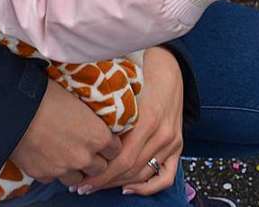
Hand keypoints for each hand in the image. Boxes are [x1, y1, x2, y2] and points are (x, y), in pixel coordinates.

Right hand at [9, 79, 121, 185]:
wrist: (15, 109)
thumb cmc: (47, 95)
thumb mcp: (77, 99)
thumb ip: (90, 116)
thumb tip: (93, 117)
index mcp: (98, 135)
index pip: (115, 149)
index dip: (108, 143)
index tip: (101, 138)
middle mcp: (84, 157)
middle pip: (99, 168)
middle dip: (94, 159)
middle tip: (84, 147)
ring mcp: (64, 169)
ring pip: (78, 179)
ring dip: (75, 169)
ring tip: (66, 155)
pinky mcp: (44, 175)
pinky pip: (54, 178)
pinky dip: (53, 170)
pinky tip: (47, 156)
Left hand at [76, 46, 183, 196]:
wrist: (169, 69)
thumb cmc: (141, 78)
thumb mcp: (123, 94)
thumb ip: (111, 119)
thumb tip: (86, 142)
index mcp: (148, 120)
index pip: (122, 159)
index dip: (100, 175)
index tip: (81, 180)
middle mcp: (163, 135)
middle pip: (131, 170)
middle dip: (105, 182)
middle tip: (83, 187)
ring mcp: (172, 142)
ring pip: (143, 174)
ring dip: (119, 185)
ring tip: (99, 187)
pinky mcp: (178, 146)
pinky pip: (166, 177)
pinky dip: (148, 187)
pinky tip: (129, 189)